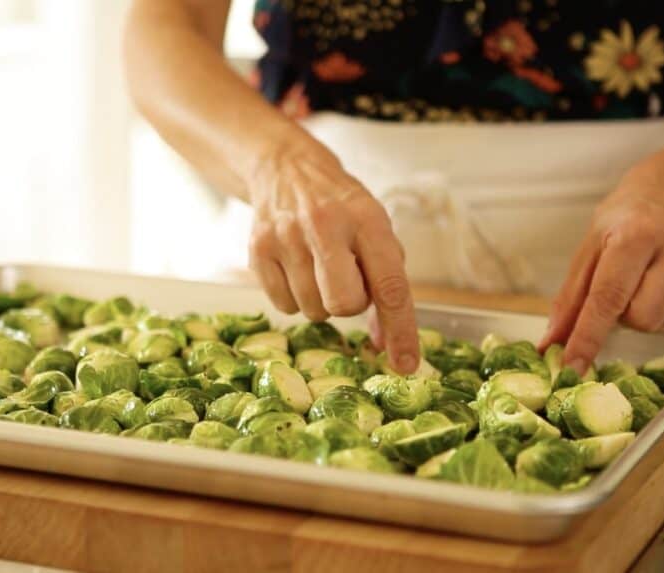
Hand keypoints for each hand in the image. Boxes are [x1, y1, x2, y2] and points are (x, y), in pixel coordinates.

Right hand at [246, 142, 420, 372]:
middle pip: (344, 304)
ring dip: (322, 301)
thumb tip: (387, 344)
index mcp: (368, 219)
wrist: (286, 169)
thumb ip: (386, 283)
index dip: (401, 330)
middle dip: (350, 305)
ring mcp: (287, 237)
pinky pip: (284, 306)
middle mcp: (326, 225)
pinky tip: (297, 269)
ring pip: (312, 310)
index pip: (389, 285)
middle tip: (347, 281)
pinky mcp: (257, 250)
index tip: (405, 365)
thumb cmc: (342, 208)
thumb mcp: (375, 232)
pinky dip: (295, 298)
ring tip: (319, 268)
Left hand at [539, 167, 663, 371]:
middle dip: (622, 316)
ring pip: (663, 321)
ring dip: (645, 311)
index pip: (607, 298)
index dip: (587, 337)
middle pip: (641, 318)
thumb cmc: (628, 217)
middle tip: (622, 288)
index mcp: (635, 234)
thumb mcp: (591, 245)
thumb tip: (552, 344)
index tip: (572, 369)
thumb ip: (570, 298)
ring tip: (646, 278)